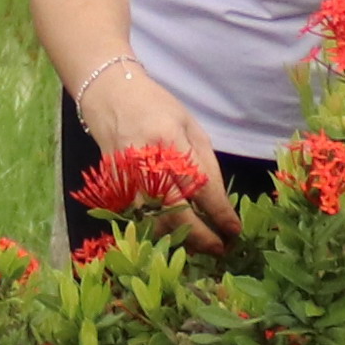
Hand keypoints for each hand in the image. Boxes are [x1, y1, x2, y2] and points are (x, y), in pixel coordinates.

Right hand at [75, 58, 237, 251]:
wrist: (110, 96)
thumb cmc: (157, 108)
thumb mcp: (190, 127)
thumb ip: (205, 163)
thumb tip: (218, 203)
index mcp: (168, 141)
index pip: (198, 186)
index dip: (218, 212)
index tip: (234, 229)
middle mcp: (144, 161)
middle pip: (173, 211)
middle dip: (200, 235)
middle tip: (220, 248)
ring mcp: (124, 176)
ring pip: (151, 221)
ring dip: (177, 239)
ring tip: (199, 246)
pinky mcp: (112, 185)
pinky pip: (137, 217)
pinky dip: (156, 230)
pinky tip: (173, 234)